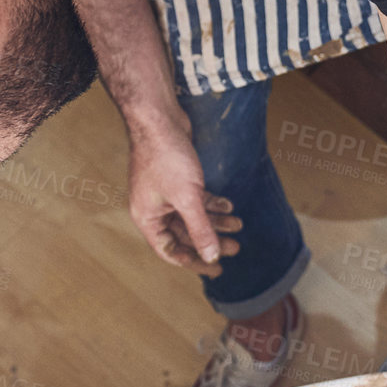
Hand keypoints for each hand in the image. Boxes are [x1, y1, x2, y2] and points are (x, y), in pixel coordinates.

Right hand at [126, 129, 241, 277]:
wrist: (159, 118)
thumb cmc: (166, 157)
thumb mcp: (188, 199)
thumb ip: (200, 229)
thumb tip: (212, 256)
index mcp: (148, 218)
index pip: (170, 251)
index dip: (193, 261)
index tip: (216, 268)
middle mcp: (154, 209)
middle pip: (185, 234)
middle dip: (211, 240)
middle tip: (235, 248)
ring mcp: (165, 194)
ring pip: (193, 216)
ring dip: (216, 221)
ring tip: (239, 225)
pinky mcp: (176, 179)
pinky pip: (195, 199)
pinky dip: (212, 203)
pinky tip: (229, 205)